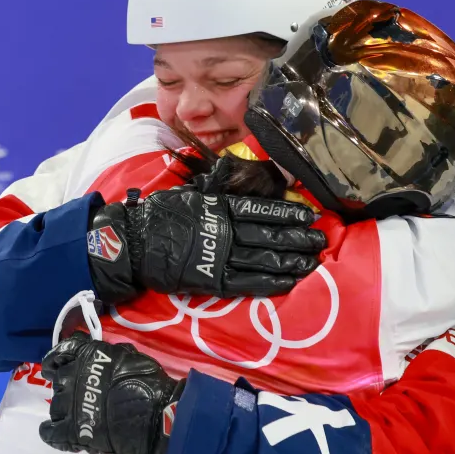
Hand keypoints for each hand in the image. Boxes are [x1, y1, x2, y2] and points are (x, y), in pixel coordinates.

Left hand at [39, 332, 182, 453]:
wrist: (154, 413)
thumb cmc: (148, 381)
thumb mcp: (129, 356)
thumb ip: (109, 355)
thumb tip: (105, 355)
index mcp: (86, 356)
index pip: (62, 352)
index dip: (56, 360)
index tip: (55, 367)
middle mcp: (72, 376)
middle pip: (58, 381)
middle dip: (66, 388)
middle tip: (79, 397)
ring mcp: (69, 404)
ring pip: (55, 406)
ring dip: (63, 410)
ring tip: (75, 417)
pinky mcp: (71, 430)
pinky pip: (51, 432)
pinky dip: (49, 433)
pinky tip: (52, 432)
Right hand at [87, 184, 325, 303]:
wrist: (134, 243)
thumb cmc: (160, 214)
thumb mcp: (190, 193)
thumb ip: (215, 189)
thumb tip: (233, 171)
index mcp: (220, 207)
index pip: (262, 209)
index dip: (287, 214)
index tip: (309, 216)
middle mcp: (225, 230)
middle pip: (269, 235)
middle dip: (298, 238)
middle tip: (320, 241)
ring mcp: (219, 256)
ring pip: (264, 258)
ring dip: (291, 260)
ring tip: (312, 261)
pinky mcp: (212, 279)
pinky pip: (247, 282)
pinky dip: (270, 282)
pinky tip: (289, 281)